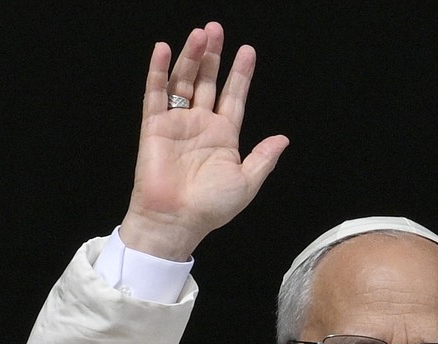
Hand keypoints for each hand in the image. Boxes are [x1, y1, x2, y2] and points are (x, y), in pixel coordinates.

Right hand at [119, 22, 288, 259]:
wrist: (176, 220)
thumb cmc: (211, 207)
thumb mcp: (247, 182)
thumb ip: (263, 158)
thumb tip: (283, 139)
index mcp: (223, 137)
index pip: (233, 97)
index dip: (240, 74)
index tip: (248, 51)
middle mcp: (200, 125)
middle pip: (208, 82)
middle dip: (213, 56)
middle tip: (217, 30)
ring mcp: (177, 123)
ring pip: (184, 81)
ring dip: (191, 57)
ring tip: (200, 34)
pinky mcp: (154, 126)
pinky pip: (155, 93)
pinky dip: (158, 70)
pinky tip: (164, 50)